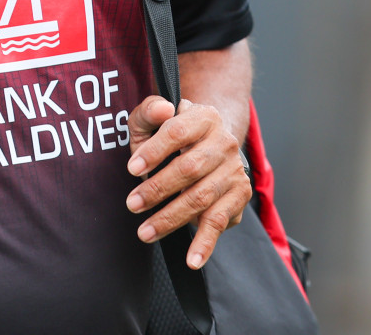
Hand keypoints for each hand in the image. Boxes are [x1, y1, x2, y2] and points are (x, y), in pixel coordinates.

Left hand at [124, 96, 250, 269]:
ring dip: (171, 218)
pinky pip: (220, 222)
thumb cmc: (172, 134)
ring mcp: (234, 171)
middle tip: (132, 204)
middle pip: (189, 168)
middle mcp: (224, 143)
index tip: (132, 169)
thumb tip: (162, 110)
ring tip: (145, 232)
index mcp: (204, 117)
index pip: (177, 132)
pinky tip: (192, 260)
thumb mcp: (153, 119)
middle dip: (158, 189)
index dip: (154, 151)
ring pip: (201, 197)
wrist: (209, 143)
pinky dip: (206, 243)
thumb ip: (150, 111)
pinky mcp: (239, 197)